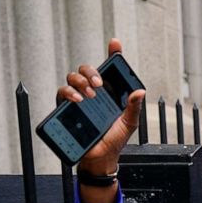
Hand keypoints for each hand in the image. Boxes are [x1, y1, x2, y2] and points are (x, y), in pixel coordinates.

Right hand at [56, 38, 143, 174]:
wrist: (101, 158)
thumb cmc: (114, 140)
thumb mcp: (128, 123)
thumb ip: (133, 106)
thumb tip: (140, 90)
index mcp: (108, 93)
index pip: (109, 69)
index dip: (112, 54)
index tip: (115, 44)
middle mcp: (92, 93)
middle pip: (86, 70)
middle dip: (91, 72)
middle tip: (99, 84)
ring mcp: (78, 99)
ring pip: (72, 78)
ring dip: (80, 82)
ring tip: (89, 96)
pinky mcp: (66, 108)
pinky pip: (62, 93)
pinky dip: (69, 93)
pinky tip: (78, 100)